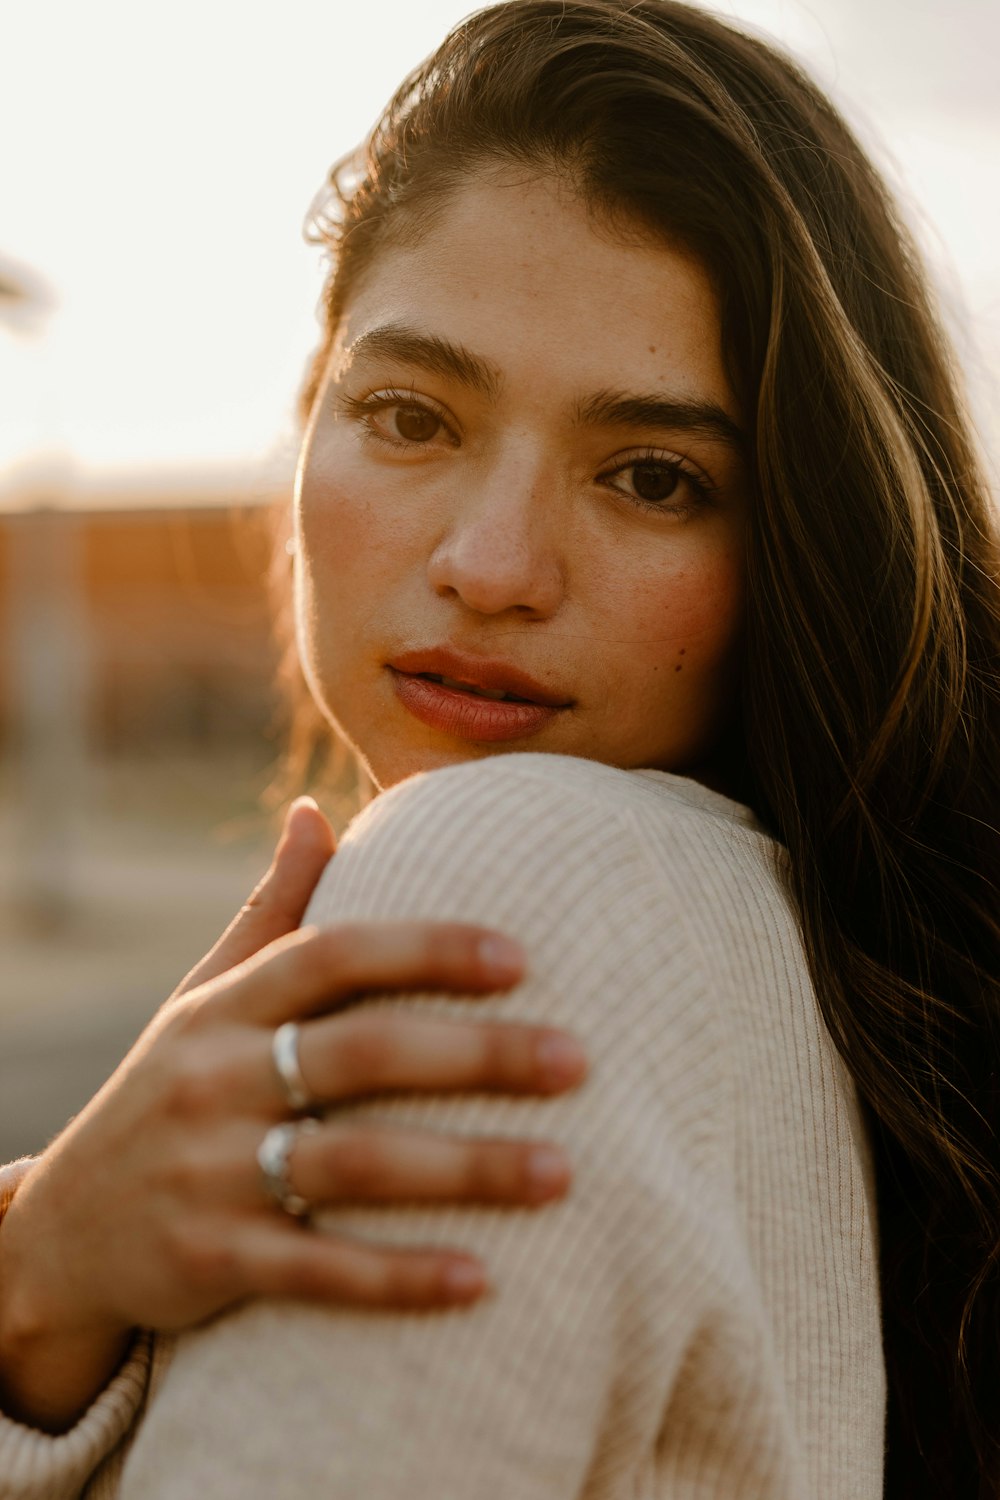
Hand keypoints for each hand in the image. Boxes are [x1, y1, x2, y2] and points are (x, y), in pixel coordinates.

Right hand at [0, 800, 586, 1430]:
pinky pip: (319, 1268)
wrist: (66, 1230)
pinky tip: (481, 1281)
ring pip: (353, 1163)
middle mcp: (216, 1080)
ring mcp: (211, 1172)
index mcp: (224, 1007)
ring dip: (465, 1169)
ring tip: (562, 1172)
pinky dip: (400, 1278)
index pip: (333, 955)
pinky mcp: (214, 1261)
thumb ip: (270, 911)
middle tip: (578, 1059)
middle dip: (476, 1055)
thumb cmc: (171, 1090)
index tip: (522, 957)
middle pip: (361, 1053)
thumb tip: (315, 809)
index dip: (427, 949)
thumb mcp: (203, 997)